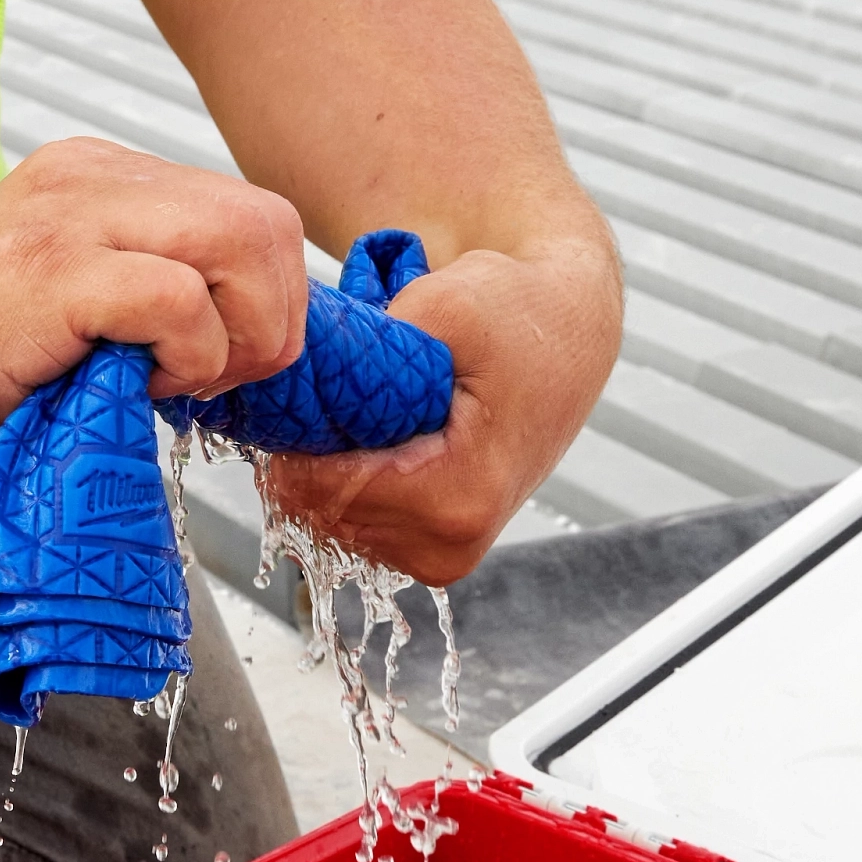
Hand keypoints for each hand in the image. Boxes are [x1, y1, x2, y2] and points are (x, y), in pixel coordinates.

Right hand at [0, 136, 312, 498]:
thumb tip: (266, 331)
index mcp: (99, 177)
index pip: (254, 215)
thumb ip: (160, 295)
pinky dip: (184, 357)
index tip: (215, 366)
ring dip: (232, 339)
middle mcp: (87, 175)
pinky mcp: (44, 271)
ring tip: (164, 381)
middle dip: (269, 321)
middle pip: (266, 222)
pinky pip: (176, 297)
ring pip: (239, 244)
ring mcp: (62, 215)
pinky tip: (128, 386)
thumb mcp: (84, 316)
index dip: (265, 304)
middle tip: (207, 382)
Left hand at [253, 233, 623, 587]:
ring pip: (333, 523)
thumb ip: (374, 353)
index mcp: (459, 499)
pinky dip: (350, 481)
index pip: (327, 493)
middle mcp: (454, 543)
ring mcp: (446, 554)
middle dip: (310, 453)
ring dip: (327, 467)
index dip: (294, 440)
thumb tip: (300, 385)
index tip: (298, 392)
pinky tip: (375, 437)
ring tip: (364, 410)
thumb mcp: (446, 306)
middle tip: (331, 391)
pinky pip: (357, 525)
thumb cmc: (515, 312)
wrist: (567, 331)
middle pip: (324, 513)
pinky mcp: (438, 549)